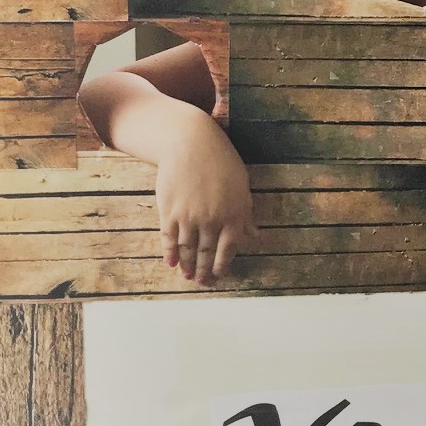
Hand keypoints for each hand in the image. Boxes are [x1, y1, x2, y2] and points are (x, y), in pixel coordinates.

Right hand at [154, 114, 258, 285]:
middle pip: (207, 253)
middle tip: (203, 282)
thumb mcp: (241, 185)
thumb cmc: (221, 161)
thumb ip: (245, 214)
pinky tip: (171, 263)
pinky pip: (170, 239)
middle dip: (205, 270)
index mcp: (234, 214)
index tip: (220, 275)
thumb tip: (255, 237)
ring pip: (188, 250)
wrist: (190, 143)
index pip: (229, 248)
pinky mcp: (170, 213)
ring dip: (188, 266)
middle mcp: (212, 220)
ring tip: (188, 276)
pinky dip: (170, 253)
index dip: (223, 264)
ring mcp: (189, 218)